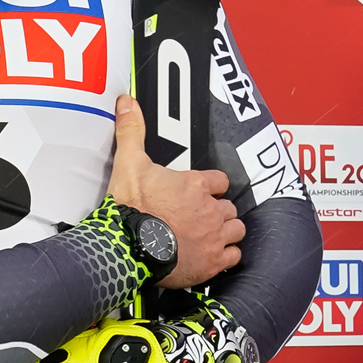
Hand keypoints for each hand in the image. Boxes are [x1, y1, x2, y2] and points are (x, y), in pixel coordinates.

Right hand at [106, 95, 242, 286]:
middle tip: (199, 214)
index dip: (210, 186)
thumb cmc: (130, 206)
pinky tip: (211, 253)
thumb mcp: (128, 163)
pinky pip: (234, 256)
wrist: (127, 245)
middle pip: (228, 206)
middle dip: (217, 209)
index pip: (219, 181)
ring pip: (236, 229)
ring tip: (209, 232)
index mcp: (195, 184)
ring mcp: (214, 237)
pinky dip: (225, 255)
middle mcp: (211, 209)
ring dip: (226, 230)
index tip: (199, 190)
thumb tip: (127, 101)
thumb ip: (132, 131)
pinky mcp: (212, 262)